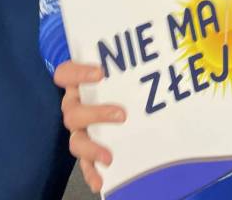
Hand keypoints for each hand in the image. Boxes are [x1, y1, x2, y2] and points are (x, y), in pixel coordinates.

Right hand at [53, 61, 125, 193]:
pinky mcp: (88, 148)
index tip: (100, 73)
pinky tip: (100, 182)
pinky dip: (91, 173)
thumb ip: (132, 61)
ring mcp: (80, 129)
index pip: (65, 74)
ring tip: (108, 157)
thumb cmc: (120, 75)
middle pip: (71, 112)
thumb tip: (166, 48)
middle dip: (96, 114)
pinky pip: (85, 164)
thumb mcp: (121, 65)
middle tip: (121, 115)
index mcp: (77, 84)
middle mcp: (75, 106)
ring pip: (75, 140)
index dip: (78, 73)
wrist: (122, 94)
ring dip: (91, 149)